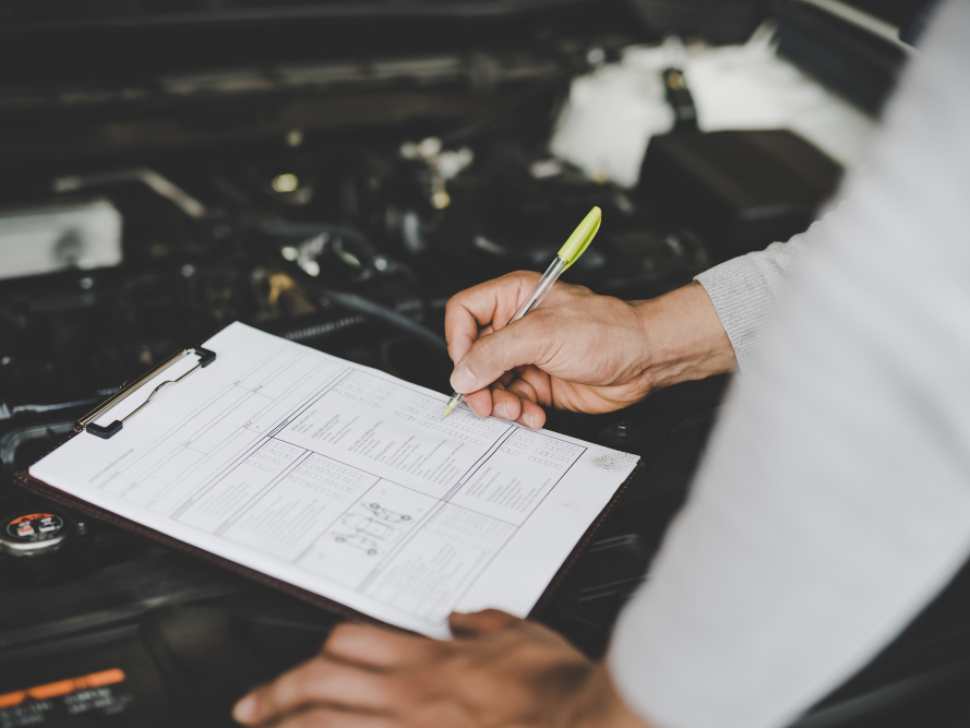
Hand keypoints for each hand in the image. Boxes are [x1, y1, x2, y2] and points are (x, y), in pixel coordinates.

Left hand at [232, 610, 652, 727]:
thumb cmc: (556, 688)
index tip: (307, 662)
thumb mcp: (524, 635)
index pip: (351, 642)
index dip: (320, 650)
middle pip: (320, 686)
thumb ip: (487, 623)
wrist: (583, 720)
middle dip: (276, 697)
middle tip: (249, 708)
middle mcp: (409, 700)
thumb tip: (464, 618)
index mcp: (430, 662)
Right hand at [445, 272, 734, 426]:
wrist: (644, 360)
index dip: (458, 341)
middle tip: (485, 401)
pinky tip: (533, 414)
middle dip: (478, 383)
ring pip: (490, 384)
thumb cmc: (609, 330)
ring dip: (498, 403)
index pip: (463, 313)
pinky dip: (518, 412)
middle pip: (472, 356)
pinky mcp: (538, 383)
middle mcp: (516, 326)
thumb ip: (496, 353)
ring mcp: (527, 356)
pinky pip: (512, 401)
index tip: (467, 367)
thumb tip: (463, 372)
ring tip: (514, 409)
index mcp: (514, 297)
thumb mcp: (543, 335)